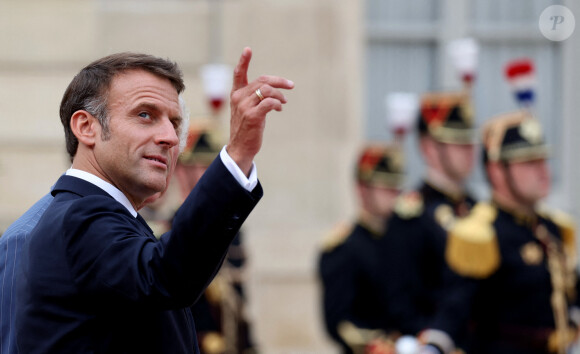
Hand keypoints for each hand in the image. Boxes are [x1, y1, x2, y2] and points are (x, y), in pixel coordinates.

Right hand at [227, 47, 293, 174]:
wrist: (241, 148)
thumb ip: (256, 98)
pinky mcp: (252, 116)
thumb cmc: (247, 129)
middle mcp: (238, 98)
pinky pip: (269, 102)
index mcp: (236, 95)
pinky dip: (277, 103)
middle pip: (262, 81)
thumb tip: (275, 91)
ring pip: (267, 90)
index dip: (243, 61)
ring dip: (280, 95)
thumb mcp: (248, 110)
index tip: (248, 49)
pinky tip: (280, 109)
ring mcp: (244, 107)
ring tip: (284, 102)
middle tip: (290, 85)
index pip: (238, 74)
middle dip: (279, 81)